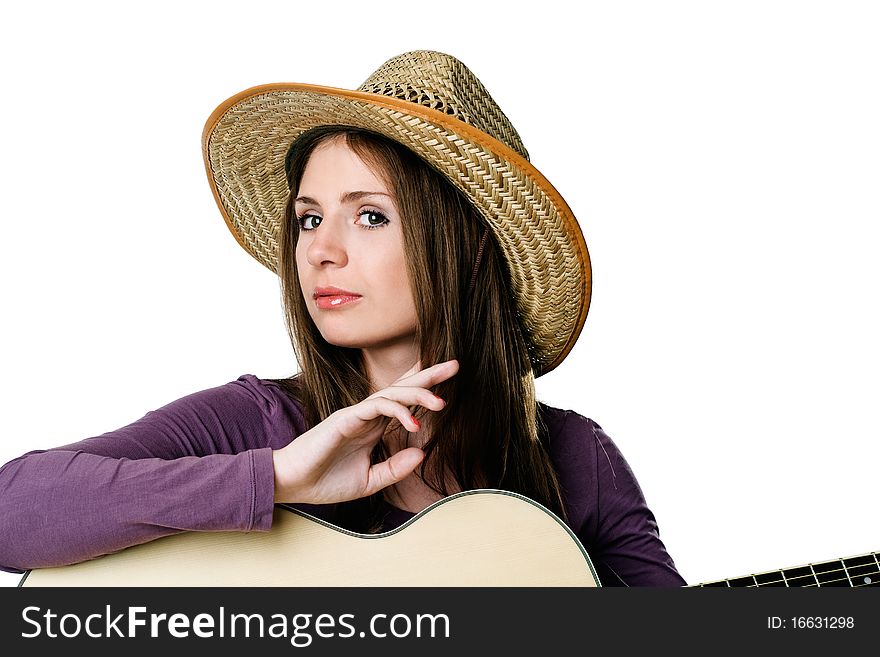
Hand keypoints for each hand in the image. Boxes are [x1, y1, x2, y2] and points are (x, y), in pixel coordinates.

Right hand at [272, 359, 458, 503]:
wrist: (291, 484)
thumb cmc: (325, 481)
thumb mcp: (369, 481)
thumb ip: (395, 468)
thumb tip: (422, 454)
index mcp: (373, 426)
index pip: (402, 399)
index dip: (424, 386)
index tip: (448, 377)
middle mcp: (367, 415)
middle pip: (402, 387)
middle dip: (430, 375)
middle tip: (456, 364)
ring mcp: (356, 414)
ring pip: (392, 393)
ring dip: (418, 395)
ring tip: (441, 402)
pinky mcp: (344, 419)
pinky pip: (375, 407)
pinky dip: (396, 411)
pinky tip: (412, 422)